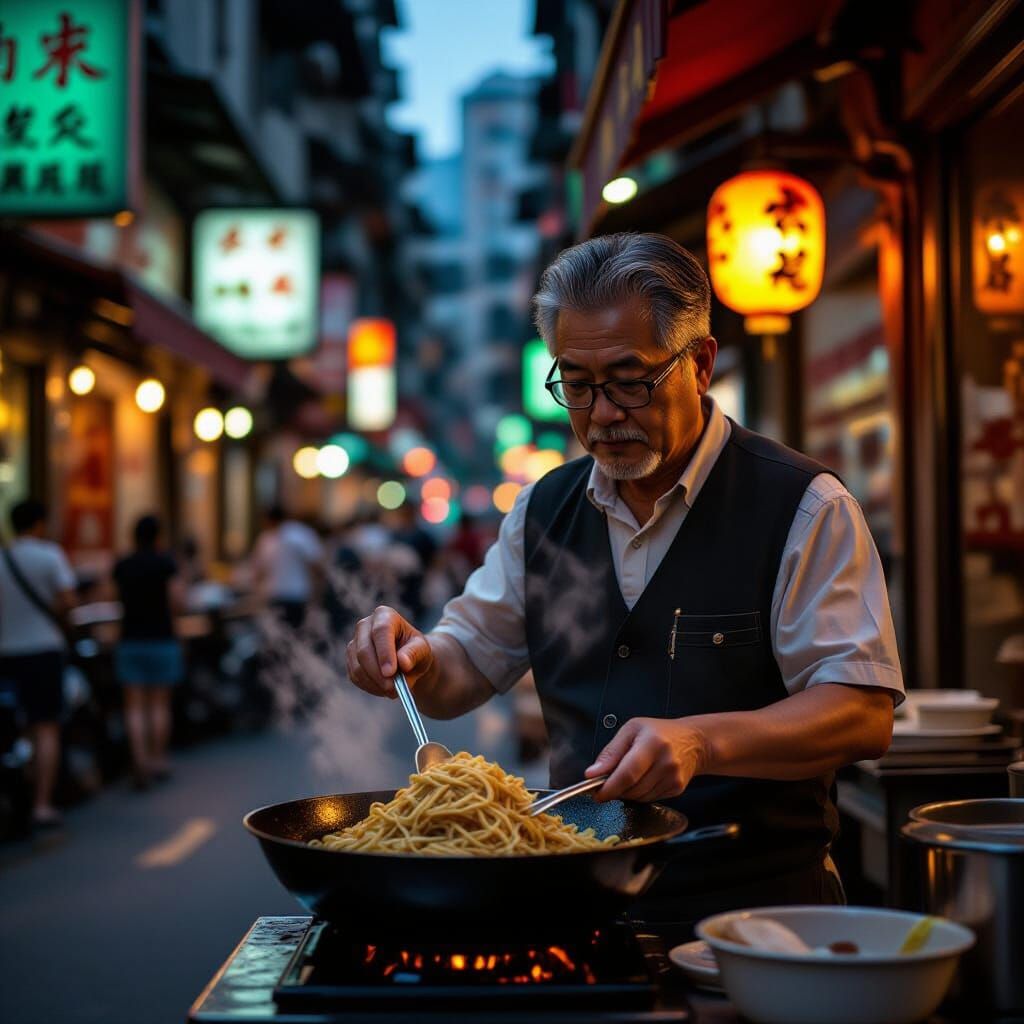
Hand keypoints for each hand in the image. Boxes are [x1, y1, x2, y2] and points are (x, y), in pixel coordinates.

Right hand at [345, 605, 435, 698]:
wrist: (406, 661)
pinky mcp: (350, 660)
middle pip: (364, 650)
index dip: (384, 652)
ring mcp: (354, 642)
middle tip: (393, 689)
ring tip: (394, 689)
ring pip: (357, 667)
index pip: (381, 631)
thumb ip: (414, 654)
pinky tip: (384, 688)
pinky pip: (355, 677)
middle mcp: (365, 625)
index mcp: (385, 615)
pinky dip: (370, 687)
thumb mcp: (422, 650)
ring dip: (376, 683)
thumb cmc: (416, 651)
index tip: (390, 672)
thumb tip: (403, 662)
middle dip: (378, 674)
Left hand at [584, 717, 708, 801]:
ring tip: (626, 776)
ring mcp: (673, 778)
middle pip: (632, 788)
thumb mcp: (631, 730)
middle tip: (606, 782)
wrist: (693, 741)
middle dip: (615, 789)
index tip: (596, 792)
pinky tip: (641, 779)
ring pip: (639, 797)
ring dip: (626, 792)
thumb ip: (610, 752)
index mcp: (652, 743)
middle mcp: (666, 762)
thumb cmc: (659, 732)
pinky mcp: (677, 789)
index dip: (609, 787)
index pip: (628, 773)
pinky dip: (639, 794)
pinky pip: (649, 799)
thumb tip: (592, 773)